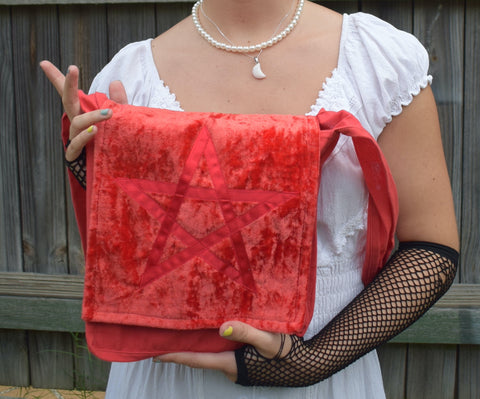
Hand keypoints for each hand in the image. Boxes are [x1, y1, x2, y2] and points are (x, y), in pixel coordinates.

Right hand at [39, 60, 127, 160]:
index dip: (58, 79)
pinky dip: (84, 138)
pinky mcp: (76, 155)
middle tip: (73, 68)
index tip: (44, 63)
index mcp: (84, 113)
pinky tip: (94, 132)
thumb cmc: (114, 143)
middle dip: (68, 84)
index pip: (69, 94)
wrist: (113, 171)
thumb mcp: (121, 120)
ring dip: (92, 117)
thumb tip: (115, 82)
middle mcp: (76, 123)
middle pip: (68, 101)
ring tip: (108, 115)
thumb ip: (119, 103)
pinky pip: (76, 145)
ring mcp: (74, 138)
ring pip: (77, 123)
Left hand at [153, 321, 290, 381]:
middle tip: (167, 335)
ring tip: (187, 329)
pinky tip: (215, 332)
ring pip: (213, 355)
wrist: (308, 364)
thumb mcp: (268, 340)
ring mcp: (237, 368)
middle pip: (201, 358)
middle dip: (184, 348)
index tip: (155, 354)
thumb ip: (246, 333)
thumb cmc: (287, 352)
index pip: (197, 360)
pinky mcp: (245, 364)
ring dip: (200, 344)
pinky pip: (224, 353)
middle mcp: (230, 369)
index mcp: (231, 364)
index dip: (175, 356)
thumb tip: (221, 328)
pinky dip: (215, 344)